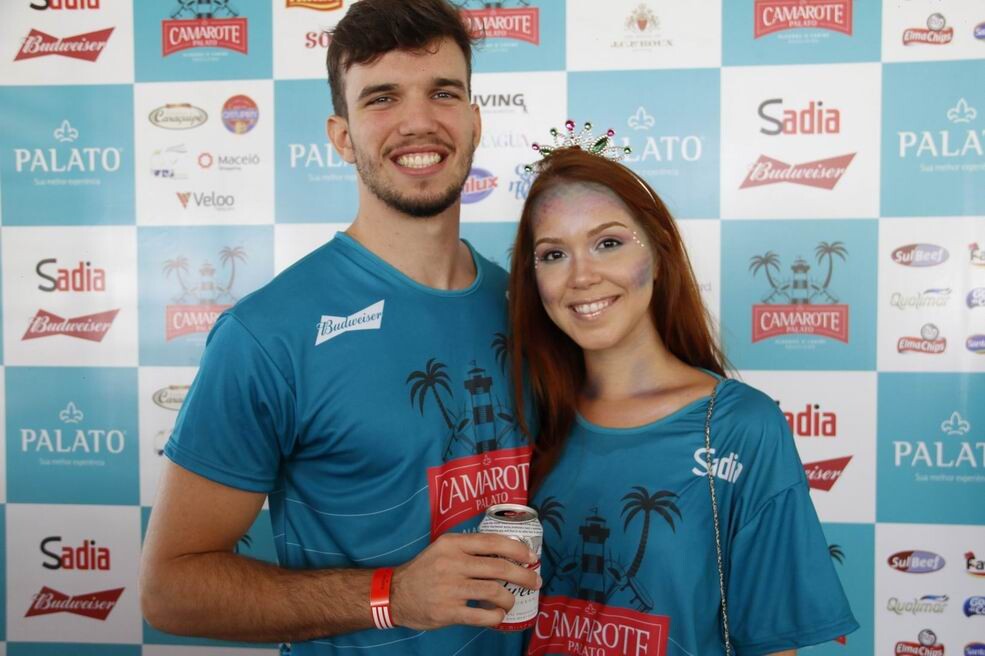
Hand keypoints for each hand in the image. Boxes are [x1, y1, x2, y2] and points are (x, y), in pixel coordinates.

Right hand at [389, 533, 540, 629]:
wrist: (395, 593)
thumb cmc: (425, 569)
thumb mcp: (443, 549)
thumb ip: (469, 548)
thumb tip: (507, 551)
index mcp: (452, 544)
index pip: (492, 542)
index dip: (516, 548)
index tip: (531, 556)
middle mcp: (452, 563)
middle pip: (499, 567)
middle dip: (523, 575)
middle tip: (534, 581)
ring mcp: (450, 588)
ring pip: (495, 592)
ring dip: (510, 598)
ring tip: (511, 601)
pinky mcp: (448, 611)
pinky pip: (482, 615)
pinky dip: (496, 616)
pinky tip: (497, 614)